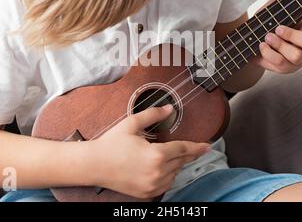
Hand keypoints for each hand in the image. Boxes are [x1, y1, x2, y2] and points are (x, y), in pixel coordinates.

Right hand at [92, 105, 209, 198]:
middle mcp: (157, 173)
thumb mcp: (132, 124)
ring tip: (167, 154)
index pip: (183, 149)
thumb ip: (153, 114)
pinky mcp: (147, 193)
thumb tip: (169, 108)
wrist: (94, 165)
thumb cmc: (111, 144)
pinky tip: (162, 167)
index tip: (207, 145)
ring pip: (175, 173)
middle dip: (187, 153)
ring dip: (176, 164)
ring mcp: (152, 185)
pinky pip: (166, 184)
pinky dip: (168, 175)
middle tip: (193, 147)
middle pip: (181, 161)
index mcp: (156, 155)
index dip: (197, 146)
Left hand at [255, 0, 301, 73]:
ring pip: (297, 56)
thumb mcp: (275, 4)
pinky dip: (268, 52)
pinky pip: (280, 63)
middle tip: (278, 28)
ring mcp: (297, 60)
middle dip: (292, 34)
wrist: (247, 41)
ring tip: (267, 36)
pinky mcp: (285, 69)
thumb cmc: (266, 23)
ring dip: (279, 44)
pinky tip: (262, 45)